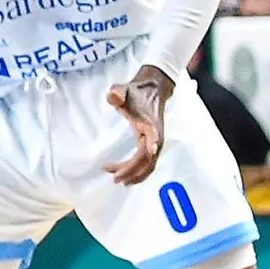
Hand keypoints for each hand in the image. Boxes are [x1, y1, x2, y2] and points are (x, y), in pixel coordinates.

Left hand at [101, 64, 171, 184]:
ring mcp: (155, 142)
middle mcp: (156, 137)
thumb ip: (118, 92)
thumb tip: (113, 97)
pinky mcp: (151, 144)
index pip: (153, 137)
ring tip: (115, 178)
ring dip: (134, 174)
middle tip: (115, 178)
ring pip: (147, 165)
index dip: (152, 145)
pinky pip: (145, 162)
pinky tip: (122, 172)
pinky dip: (136, 170)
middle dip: (133, 170)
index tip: (152, 152)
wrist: (152, 90)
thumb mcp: (124, 89)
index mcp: (151, 124)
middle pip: (147, 158)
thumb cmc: (136, 92)